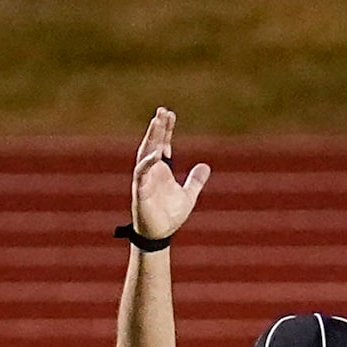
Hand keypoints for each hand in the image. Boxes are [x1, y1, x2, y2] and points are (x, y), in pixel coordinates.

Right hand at [130, 108, 209, 242]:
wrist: (160, 235)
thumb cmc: (170, 215)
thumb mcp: (188, 196)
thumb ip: (195, 181)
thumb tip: (206, 166)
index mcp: (161, 169)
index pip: (162, 144)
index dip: (166, 130)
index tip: (170, 114)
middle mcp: (151, 170)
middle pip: (153, 143)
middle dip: (158, 127)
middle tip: (163, 111)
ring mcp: (144, 179)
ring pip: (146, 153)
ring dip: (151, 138)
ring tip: (157, 122)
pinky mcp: (140, 190)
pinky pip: (142, 173)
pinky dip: (148, 163)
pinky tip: (156, 153)